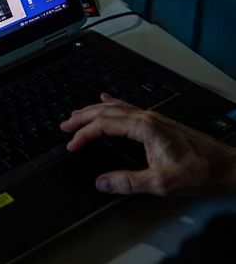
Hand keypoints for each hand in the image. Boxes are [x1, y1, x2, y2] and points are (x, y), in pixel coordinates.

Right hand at [61, 93, 235, 195]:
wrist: (227, 167)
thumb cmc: (200, 171)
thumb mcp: (160, 182)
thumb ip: (127, 182)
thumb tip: (102, 183)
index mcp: (144, 127)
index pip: (104, 125)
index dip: (84, 135)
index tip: (72, 144)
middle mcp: (148, 118)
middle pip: (106, 111)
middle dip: (82, 117)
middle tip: (65, 125)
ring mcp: (154, 118)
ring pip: (115, 108)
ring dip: (93, 110)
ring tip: (77, 114)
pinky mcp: (159, 122)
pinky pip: (127, 107)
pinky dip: (111, 104)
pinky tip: (107, 100)